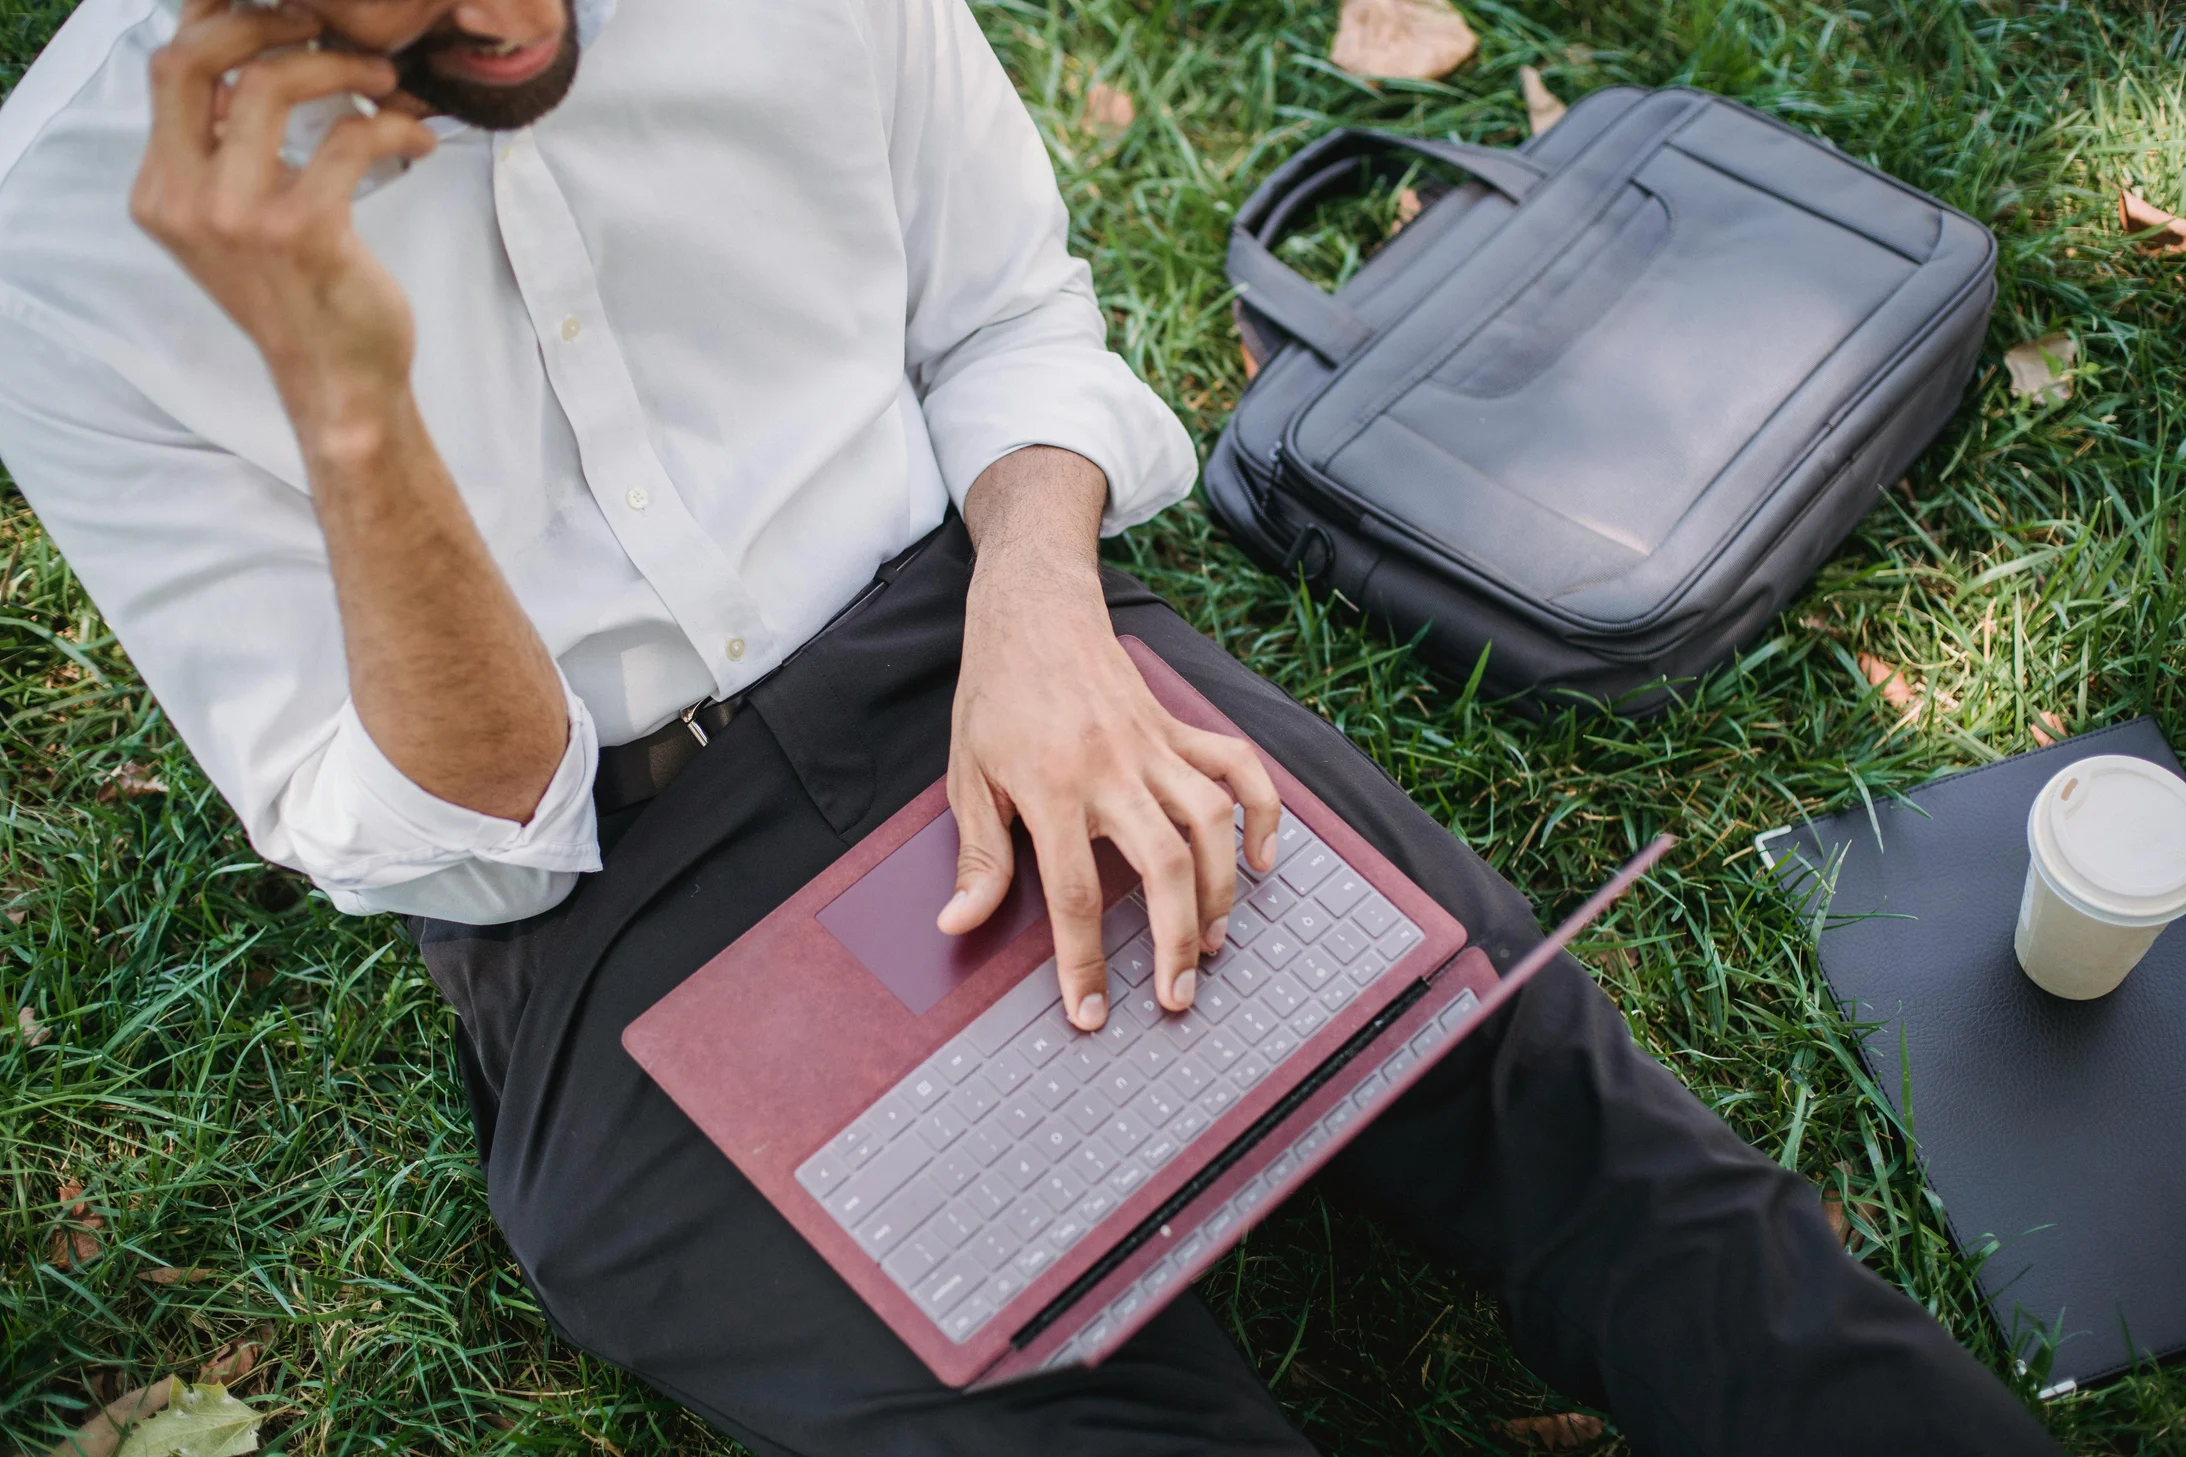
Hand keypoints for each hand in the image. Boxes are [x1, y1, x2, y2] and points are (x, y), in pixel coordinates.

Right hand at [131, 0, 437, 433]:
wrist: (335, 382)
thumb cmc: (299, 296)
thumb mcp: (238, 221)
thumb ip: (229, 150)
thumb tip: (257, 58)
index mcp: (161, 190)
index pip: (169, 68)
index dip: (221, 21)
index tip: (282, 15)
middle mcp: (184, 199)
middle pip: (199, 58)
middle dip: (266, 22)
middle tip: (325, 28)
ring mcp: (239, 215)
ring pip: (274, 84)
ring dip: (341, 66)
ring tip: (387, 81)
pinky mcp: (303, 229)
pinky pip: (351, 138)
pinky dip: (395, 126)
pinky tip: (418, 141)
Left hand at [944, 448, 1281, 1029]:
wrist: (1034, 611)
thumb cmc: (996, 695)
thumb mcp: (966, 777)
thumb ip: (979, 856)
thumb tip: (960, 923)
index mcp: (1050, 788)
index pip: (1073, 893)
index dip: (1084, 962)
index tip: (1091, 1012)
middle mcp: (1111, 769)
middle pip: (1161, 867)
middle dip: (1175, 941)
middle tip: (1176, 995)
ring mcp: (1154, 746)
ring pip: (1210, 824)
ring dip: (1220, 890)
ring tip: (1212, 941)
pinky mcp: (1179, 729)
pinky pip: (1239, 768)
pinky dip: (1262, 813)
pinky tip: (1262, 860)